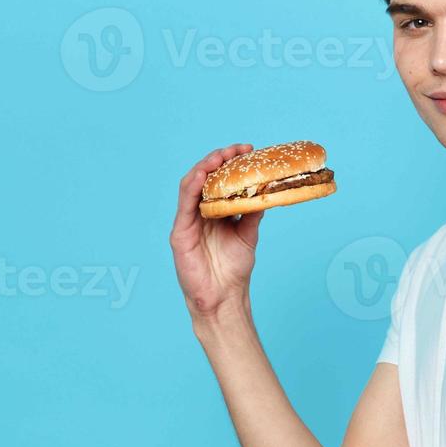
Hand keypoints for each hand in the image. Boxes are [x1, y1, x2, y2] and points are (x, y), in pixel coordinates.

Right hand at [170, 144, 264, 320]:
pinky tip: (204, 174)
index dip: (231, 163)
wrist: (224, 297)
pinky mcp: (179, 232)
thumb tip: (265, 191)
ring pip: (192, 185)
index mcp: (214, 212)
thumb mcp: (248, 235)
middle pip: (205, 178)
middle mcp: (199, 213)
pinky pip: (184, 204)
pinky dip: (193, 186)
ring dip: (206, 167)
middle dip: (220, 159)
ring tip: (221, 156)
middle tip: (238, 149)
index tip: (249, 150)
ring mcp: (188, 222)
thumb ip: (252, 213)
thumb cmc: (233, 269)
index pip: (220, 180)